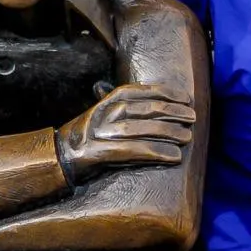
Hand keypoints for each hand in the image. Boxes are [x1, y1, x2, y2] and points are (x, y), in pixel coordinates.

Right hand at [56, 84, 195, 182]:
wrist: (57, 160)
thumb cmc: (88, 140)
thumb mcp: (104, 118)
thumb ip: (124, 110)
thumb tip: (158, 105)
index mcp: (105, 102)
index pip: (138, 91)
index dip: (164, 92)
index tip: (186, 98)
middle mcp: (102, 114)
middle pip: (142, 109)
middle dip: (171, 111)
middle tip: (193, 117)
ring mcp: (98, 133)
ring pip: (138, 128)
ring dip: (167, 132)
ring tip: (188, 136)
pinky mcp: (98, 154)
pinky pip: (132, 150)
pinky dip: (155, 152)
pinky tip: (174, 156)